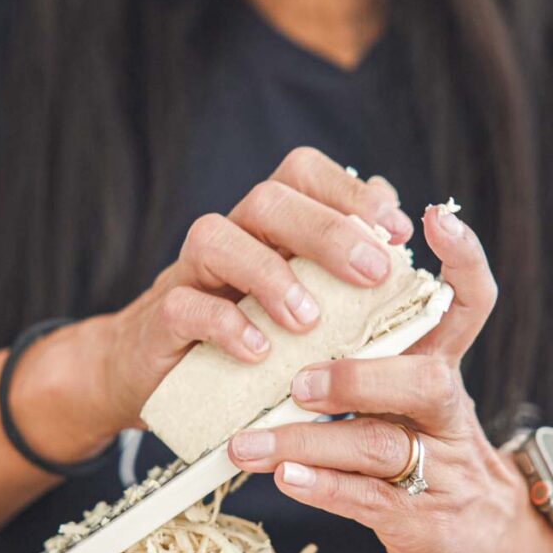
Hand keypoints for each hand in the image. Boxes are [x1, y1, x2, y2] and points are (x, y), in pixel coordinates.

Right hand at [12, 148, 412, 458]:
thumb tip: (392, 230)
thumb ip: (341, 265)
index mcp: (266, 228)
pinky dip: (225, 326)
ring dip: (270, 275)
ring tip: (309, 321)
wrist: (157, 378)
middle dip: (327, 232)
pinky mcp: (161, 321)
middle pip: (268, 200)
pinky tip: (259, 352)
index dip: (349, 191)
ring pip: (216, 237)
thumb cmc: (245, 338)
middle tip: (372, 273)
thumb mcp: (299, 301)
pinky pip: (184, 306)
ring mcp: (189, 275)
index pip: (301, 174)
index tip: (395, 232)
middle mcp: (229, 238)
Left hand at [228, 205, 552, 552]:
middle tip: (298, 381)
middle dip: (358, 376)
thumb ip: (381, 334)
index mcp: (442, 367)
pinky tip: (283, 478)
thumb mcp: (412, 388)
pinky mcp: (419, 520)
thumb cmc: (424, 446)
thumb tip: (342, 254)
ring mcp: (439, 469)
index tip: (436, 217)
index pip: (469, 304)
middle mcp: (447, 413)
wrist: (482, 539)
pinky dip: (324, 488)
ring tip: (247, 443)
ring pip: (380, 444)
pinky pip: (368, 500)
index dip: (463, 261)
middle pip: (425, 382)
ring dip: (306, 441)